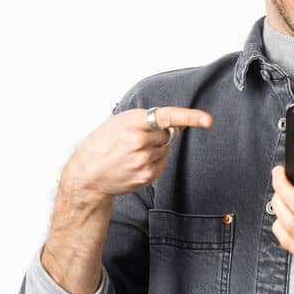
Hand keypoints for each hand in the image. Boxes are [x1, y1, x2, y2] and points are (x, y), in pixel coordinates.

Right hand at [64, 106, 213, 198]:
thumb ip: (151, 119)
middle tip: (136, 139)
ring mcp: (143, 161)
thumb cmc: (103, 143)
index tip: (207, 120)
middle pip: (168, 134)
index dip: (189, 117)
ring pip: (166, 149)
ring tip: (131, 153)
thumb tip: (182, 122)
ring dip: (155, 149)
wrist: (86, 175)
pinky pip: (163, 163)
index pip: (166, 117)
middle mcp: (138, 142)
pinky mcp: (147, 176)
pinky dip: (154, 161)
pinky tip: (135, 162)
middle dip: (158, 135)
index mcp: (131, 123)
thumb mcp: (121, 122)